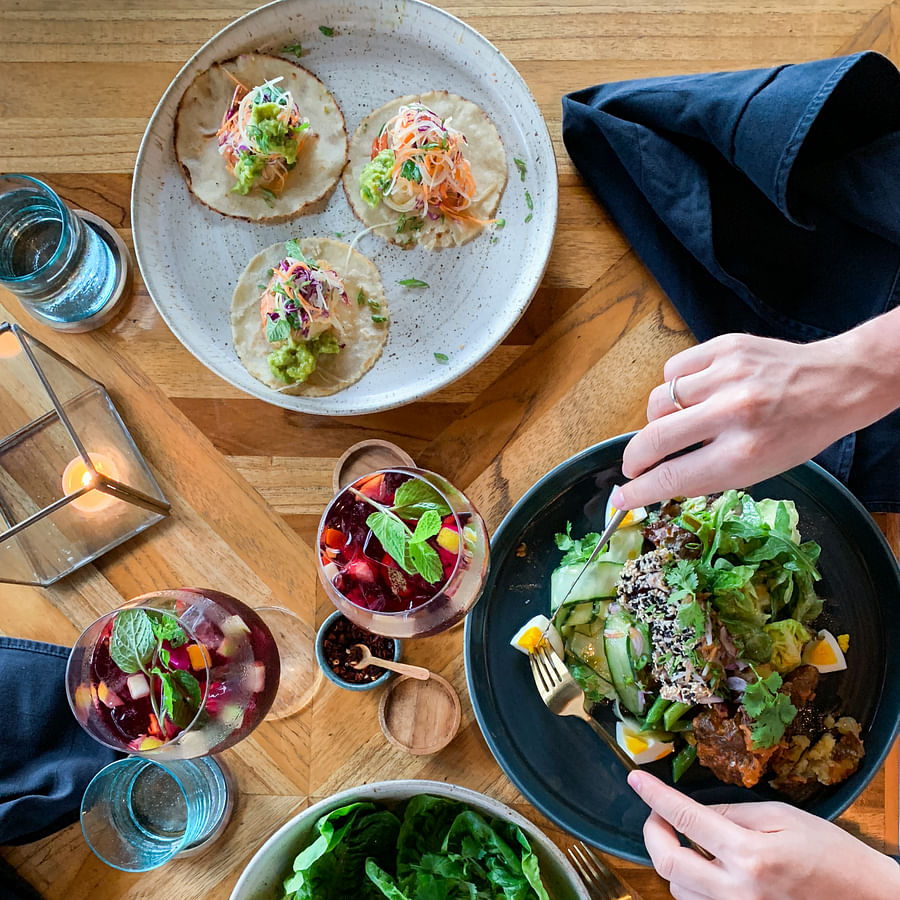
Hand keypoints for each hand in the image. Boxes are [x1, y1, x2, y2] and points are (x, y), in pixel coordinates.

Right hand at [613, 327, 898, 509]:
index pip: (672, 477)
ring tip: (676, 423)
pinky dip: (674, 386)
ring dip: (658, 419)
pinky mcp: (725, 347)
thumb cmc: (798, 434)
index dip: (639, 492)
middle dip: (634, 458)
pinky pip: (674, 370)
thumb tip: (655, 481)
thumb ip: (705, 474)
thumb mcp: (759, 470)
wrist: (837, 383)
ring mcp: (728, 376)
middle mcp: (733, 413)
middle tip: (633, 466)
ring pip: (658, 400)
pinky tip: (692, 393)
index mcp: (744, 454)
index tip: (622, 498)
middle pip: (654, 438)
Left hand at [628, 770, 899, 899]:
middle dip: (653, 832)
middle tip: (657, 814)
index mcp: (750, 855)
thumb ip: (734, 813)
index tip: (636, 780)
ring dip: (672, 860)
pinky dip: (690, 885)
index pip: (685, 818)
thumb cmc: (830, 853)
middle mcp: (737, 891)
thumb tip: (697, 811)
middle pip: (669, 863)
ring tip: (686, 839)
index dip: (654, 796)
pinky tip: (702, 866)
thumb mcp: (782, 817)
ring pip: (678, 889)